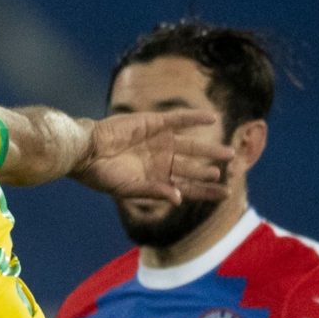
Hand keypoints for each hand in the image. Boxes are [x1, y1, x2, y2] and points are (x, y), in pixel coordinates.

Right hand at [75, 108, 233, 203]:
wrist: (86, 150)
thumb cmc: (102, 174)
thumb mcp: (129, 188)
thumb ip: (155, 191)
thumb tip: (180, 199)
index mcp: (155, 179)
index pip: (187, 187)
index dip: (206, 191)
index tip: (226, 195)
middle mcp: (161, 161)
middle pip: (192, 168)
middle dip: (210, 171)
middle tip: (233, 172)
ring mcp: (159, 142)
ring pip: (191, 146)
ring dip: (209, 149)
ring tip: (230, 154)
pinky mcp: (154, 123)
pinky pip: (179, 119)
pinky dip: (195, 118)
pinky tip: (212, 119)